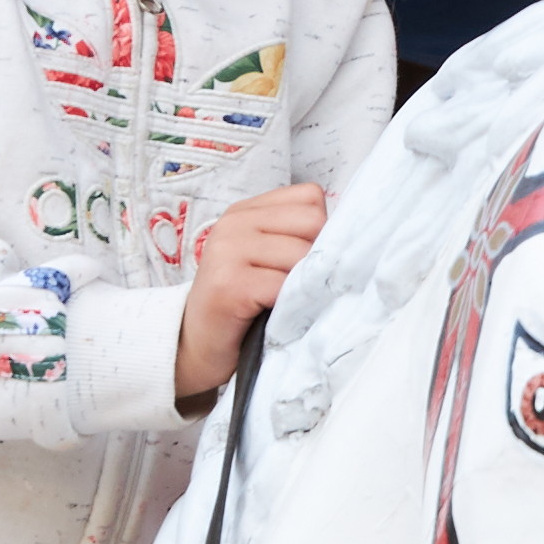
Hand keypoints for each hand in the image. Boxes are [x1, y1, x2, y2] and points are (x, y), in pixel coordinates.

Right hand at [174, 182, 325, 403]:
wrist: (193, 346)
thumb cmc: (239, 306)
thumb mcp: (263, 260)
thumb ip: (293, 239)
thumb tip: (350, 239)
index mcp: (245, 212)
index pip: (310, 197)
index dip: (321, 231)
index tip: (307, 262)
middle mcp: (234, 223)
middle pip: (313, 222)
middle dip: (318, 257)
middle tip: (301, 287)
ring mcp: (228, 251)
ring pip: (302, 255)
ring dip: (305, 286)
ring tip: (289, 304)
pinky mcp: (230, 284)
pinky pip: (284, 287)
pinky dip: (292, 306)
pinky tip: (278, 317)